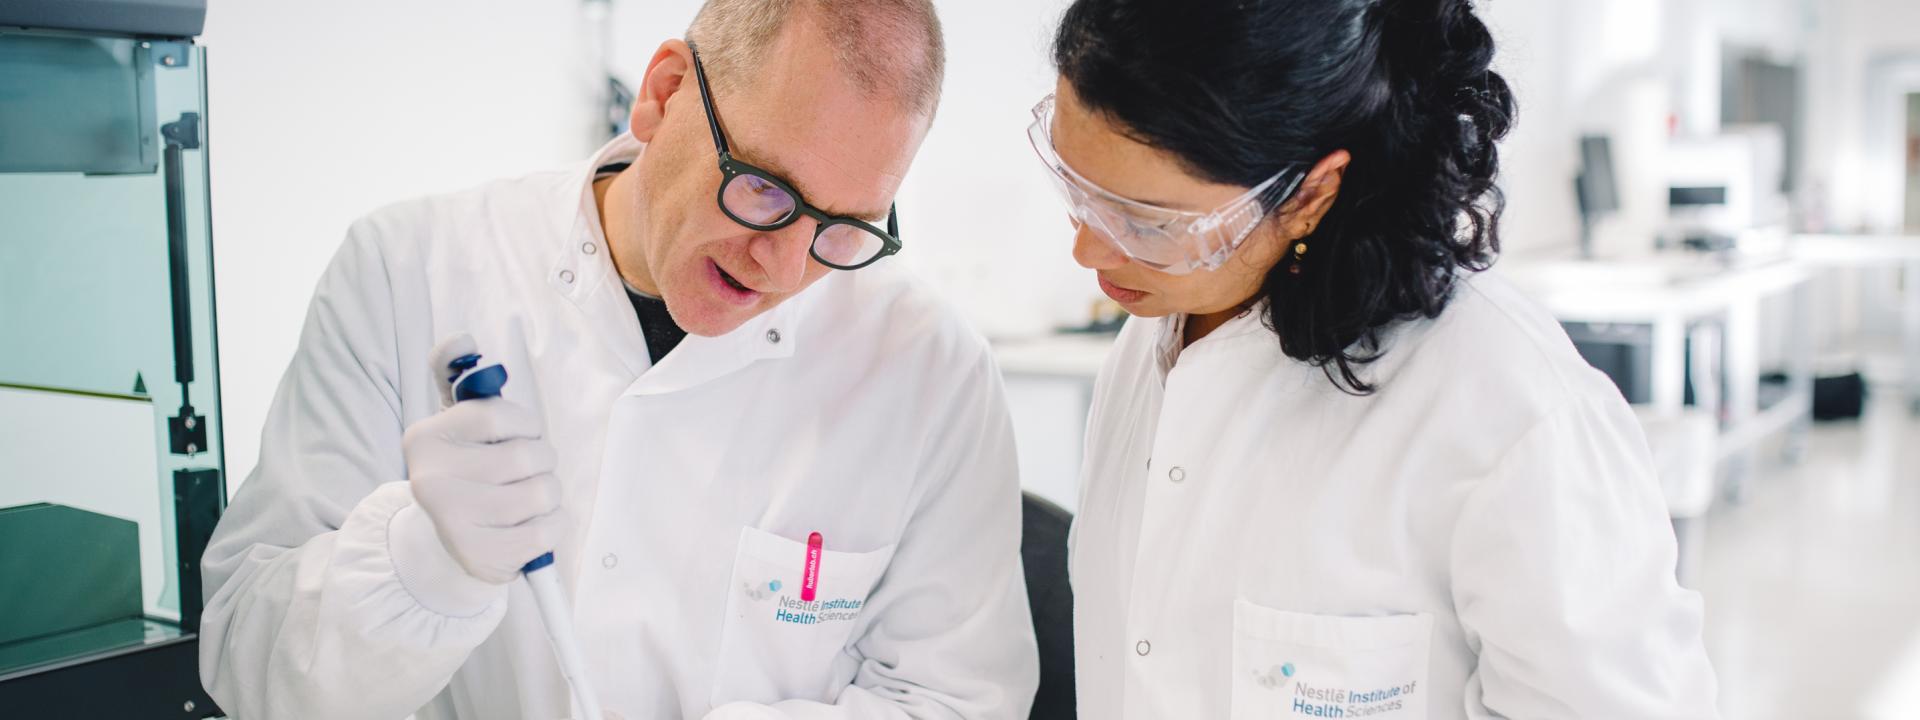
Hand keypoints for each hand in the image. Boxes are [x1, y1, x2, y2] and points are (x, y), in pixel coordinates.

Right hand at [402, 333, 565, 584]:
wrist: (449, 540)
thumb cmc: (467, 469)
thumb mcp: (457, 420)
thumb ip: (457, 374)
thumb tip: (461, 338)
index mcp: (426, 438)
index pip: (500, 415)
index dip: (524, 424)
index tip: (518, 435)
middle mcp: (431, 480)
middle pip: (527, 456)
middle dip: (542, 461)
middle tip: (526, 471)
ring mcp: (453, 522)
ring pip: (542, 492)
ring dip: (549, 493)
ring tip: (528, 497)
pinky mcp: (480, 557)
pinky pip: (547, 531)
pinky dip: (552, 525)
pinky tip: (530, 524)